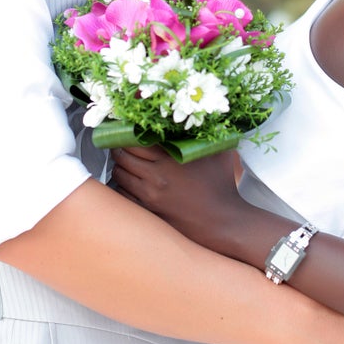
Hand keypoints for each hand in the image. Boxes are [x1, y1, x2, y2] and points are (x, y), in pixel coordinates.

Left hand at [112, 144, 243, 250]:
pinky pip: (124, 195)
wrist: (224, 222)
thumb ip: (206, 136)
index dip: (127, 133)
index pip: (135, 140)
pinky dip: (122, 186)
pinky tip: (129, 182)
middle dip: (119, 148)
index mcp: (171, 159)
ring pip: (119, 175)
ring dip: (119, 166)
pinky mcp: (149, 211)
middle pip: (123, 155)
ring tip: (124, 162)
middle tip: (120, 144)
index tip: (127, 131)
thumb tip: (200, 121)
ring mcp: (150, 196)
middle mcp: (156, 176)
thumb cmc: (223, 185)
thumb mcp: (219, 153)